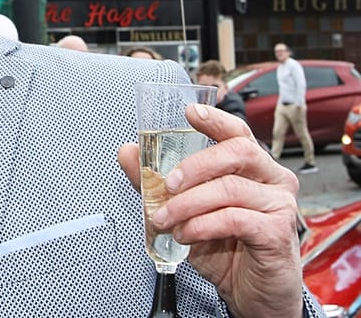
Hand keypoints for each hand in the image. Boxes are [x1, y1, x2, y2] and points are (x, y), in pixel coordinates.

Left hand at [117, 102, 304, 317]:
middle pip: (237, 152)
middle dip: (194, 165)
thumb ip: (157, 182)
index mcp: (252, 168)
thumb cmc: (225, 248)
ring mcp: (279, 205)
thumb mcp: (184, 211)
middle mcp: (272, 180)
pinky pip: (234, 218)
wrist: (250, 293)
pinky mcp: (277, 232)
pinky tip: (186, 234)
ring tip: (166, 219)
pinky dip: (201, 225)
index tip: (190, 112)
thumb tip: (127, 152)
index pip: (237, 133)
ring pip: (229, 188)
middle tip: (166, 184)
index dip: (215, 120)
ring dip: (187, 204)